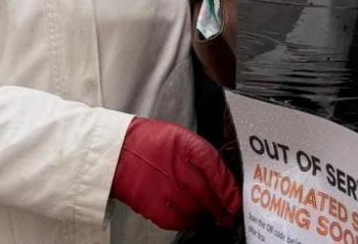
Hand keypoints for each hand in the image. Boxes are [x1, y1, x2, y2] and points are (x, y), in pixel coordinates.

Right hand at [111, 117, 240, 229]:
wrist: (118, 151)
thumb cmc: (152, 143)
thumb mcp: (182, 138)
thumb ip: (204, 157)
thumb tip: (226, 179)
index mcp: (187, 146)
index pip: (216, 170)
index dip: (230, 190)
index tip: (239, 202)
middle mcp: (176, 168)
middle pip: (209, 195)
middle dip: (224, 208)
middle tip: (231, 214)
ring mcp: (164, 189)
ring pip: (196, 210)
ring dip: (207, 214)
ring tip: (211, 212)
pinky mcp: (153, 206)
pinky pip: (179, 220)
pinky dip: (189, 220)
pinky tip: (192, 215)